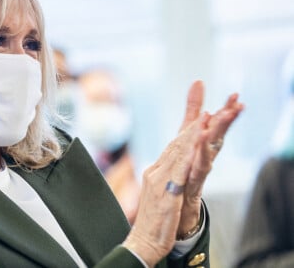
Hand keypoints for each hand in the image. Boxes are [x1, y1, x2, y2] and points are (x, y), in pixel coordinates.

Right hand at [122, 81, 243, 265]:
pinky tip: (196, 146)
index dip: (188, 128)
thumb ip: (166, 180)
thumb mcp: (161, 196)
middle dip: (192, 123)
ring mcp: (159, 182)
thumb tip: (171, 170)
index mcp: (156, 172)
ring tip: (204, 116)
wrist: (141, 243)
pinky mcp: (166, 195)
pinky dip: (187, 156)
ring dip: (191, 133)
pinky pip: (178, 172)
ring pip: (177, 153)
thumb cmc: (153, 223)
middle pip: (176, 143)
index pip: (173, 146)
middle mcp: (155, 172)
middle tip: (205, 103)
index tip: (200, 110)